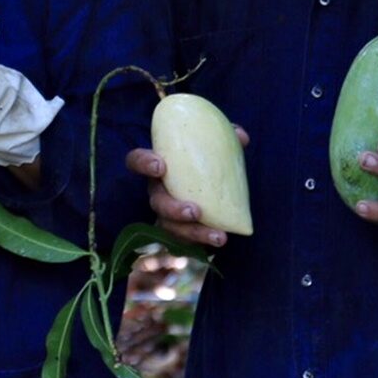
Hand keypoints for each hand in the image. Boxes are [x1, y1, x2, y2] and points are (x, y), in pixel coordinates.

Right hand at [124, 124, 249, 249]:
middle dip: (172, 209)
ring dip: (193, 233)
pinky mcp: (180, 232)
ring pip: (171, 227)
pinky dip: (203, 242)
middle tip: (194, 211)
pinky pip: (185, 242)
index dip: (143, 163)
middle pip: (156, 202)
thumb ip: (225, 138)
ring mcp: (167, 215)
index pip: (137, 161)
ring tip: (218, 236)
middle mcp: (159, 192)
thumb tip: (240, 135)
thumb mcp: (214, 147)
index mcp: (159, 167)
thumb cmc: (205, 162)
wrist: (214, 189)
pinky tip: (220, 239)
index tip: (161, 166)